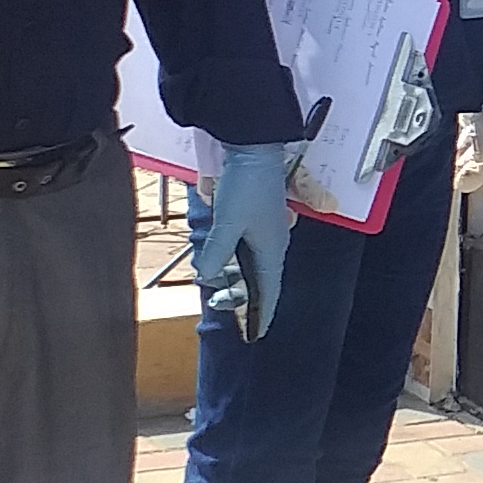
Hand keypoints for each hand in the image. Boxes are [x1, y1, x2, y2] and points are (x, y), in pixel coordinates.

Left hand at [198, 141, 298, 337]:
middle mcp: (274, 244)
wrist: (253, 149)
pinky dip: (237, 261)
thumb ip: (217, 253)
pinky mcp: (258, 218)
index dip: (261, 313)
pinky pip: (248, 250)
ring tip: (221, 289)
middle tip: (226, 309)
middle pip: (260, 280)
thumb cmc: (244, 186)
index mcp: (271, 250)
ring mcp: (267, 230)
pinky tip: (224, 260)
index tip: (256, 333)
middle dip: (245, 298)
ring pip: (253, 265)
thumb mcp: (227, 223)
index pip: (268, 291)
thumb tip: (208, 277)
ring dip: (238, 279)